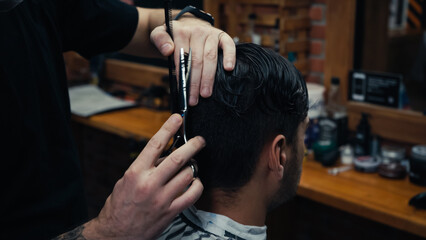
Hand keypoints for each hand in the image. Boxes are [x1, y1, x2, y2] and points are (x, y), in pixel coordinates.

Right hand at [83, 114, 204, 239]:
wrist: (116, 234)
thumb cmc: (119, 206)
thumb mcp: (126, 181)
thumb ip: (145, 167)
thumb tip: (165, 155)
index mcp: (136, 173)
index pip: (155, 144)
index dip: (168, 128)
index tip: (178, 119)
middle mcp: (150, 184)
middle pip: (178, 158)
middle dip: (193, 145)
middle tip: (200, 140)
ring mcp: (162, 199)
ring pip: (187, 175)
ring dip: (193, 167)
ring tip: (193, 165)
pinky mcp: (171, 212)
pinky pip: (192, 195)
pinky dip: (197, 186)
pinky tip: (195, 183)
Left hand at [150, 17, 235, 105]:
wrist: (187, 25)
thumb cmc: (173, 36)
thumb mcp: (159, 35)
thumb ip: (160, 40)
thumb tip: (168, 50)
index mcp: (181, 32)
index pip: (181, 56)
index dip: (182, 75)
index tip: (182, 90)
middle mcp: (197, 31)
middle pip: (196, 60)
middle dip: (195, 82)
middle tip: (193, 99)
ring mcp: (211, 34)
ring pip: (210, 57)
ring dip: (208, 77)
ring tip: (206, 94)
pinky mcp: (222, 36)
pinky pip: (229, 45)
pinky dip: (230, 57)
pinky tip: (229, 69)